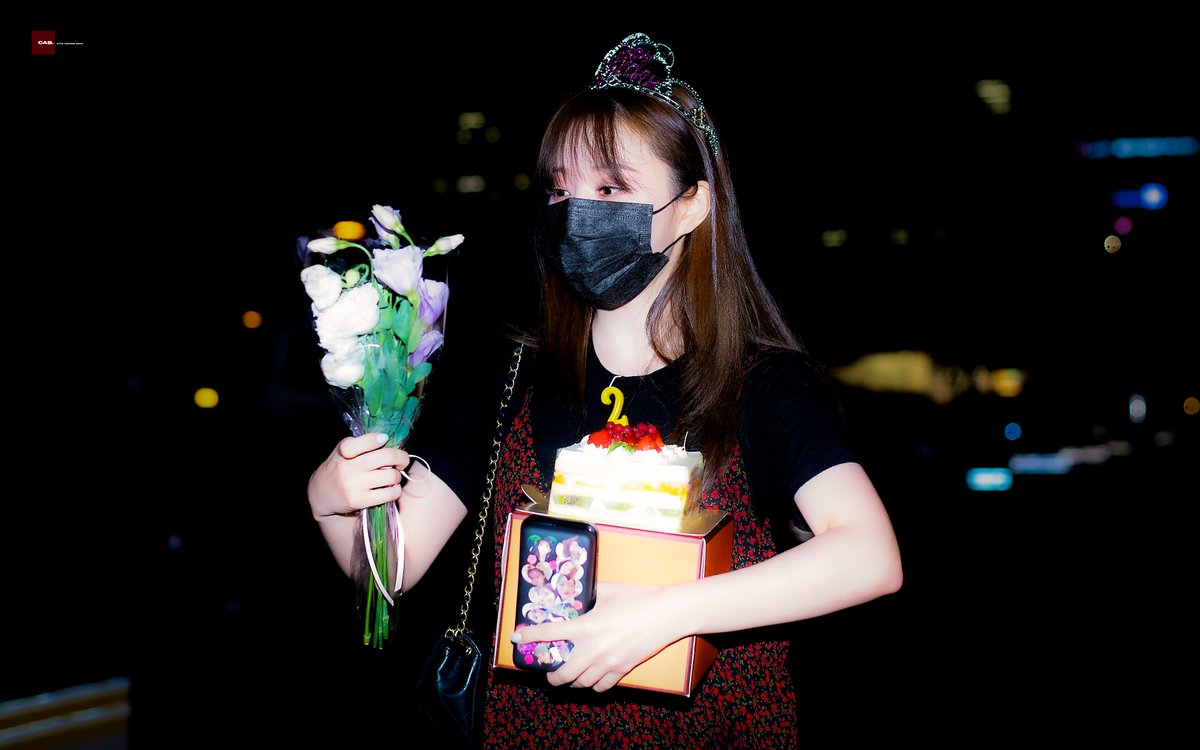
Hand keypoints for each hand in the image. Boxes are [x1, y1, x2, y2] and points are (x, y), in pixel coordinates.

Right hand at [307, 433, 411, 518]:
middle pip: (387, 457)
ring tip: (393, 477)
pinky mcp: (358, 501)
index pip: (367, 440)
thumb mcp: (343, 451)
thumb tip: (387, 439)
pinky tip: (390, 489)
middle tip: (402, 461)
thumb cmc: (338, 469)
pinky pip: (389, 494)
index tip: (385, 439)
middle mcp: (349, 466)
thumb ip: (362, 444)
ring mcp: (354, 484)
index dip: (380, 439)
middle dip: (401, 458)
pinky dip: (395, 491)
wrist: (321, 494)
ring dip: (398, 476)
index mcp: (344, 450)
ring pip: (391, 476)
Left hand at [513, 582, 685, 692]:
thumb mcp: (607, 591)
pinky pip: (601, 687)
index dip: (530, 635)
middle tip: (549, 671)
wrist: (666, 614)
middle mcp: (593, 649)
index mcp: (586, 626)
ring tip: (571, 675)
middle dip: (551, 675)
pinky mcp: (622, 670)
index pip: (549, 634)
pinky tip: (593, 678)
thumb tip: (579, 594)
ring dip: (572, 681)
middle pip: (562, 673)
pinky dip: (593, 685)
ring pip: (580, 683)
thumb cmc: (638, 598)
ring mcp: (607, 663)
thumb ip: (589, 595)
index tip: (518, 637)